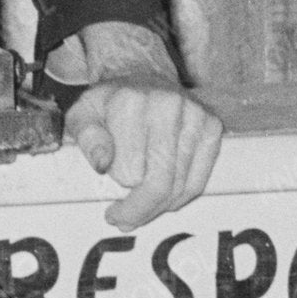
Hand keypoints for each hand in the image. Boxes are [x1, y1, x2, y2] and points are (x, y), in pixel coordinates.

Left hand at [54, 23, 224, 224]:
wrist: (143, 77)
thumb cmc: (112, 103)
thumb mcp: (84, 113)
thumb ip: (87, 138)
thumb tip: (103, 164)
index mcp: (132, 102)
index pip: (130, 171)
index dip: (119, 188)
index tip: (109, 196)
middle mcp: (168, 105)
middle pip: (160, 183)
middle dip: (140, 209)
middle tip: (123, 220)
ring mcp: (196, 116)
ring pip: (181, 186)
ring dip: (159, 205)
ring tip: (142, 207)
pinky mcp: (212, 127)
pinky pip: (198, 180)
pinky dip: (180, 197)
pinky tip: (164, 199)